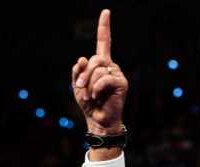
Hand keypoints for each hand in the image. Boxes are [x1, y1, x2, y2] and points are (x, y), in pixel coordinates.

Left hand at [70, 9, 127, 135]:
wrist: (98, 120)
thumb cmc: (89, 103)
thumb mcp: (78, 85)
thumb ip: (78, 71)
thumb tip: (82, 58)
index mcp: (101, 64)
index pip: (103, 42)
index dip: (104, 27)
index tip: (106, 12)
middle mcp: (111, 66)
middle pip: (95, 59)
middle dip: (84, 74)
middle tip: (80, 88)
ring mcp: (117, 74)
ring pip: (98, 70)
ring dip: (89, 84)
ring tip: (91, 96)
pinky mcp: (121, 83)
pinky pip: (105, 79)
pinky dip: (97, 88)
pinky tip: (97, 97)